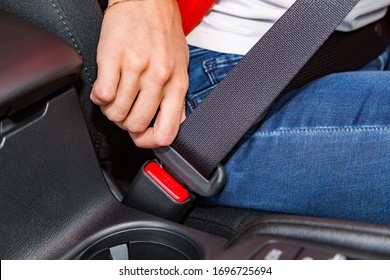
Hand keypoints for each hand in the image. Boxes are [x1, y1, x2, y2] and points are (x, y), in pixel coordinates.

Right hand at [90, 0, 188, 147]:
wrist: (146, 0)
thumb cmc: (163, 31)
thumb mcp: (181, 65)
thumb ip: (177, 96)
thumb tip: (176, 120)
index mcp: (177, 83)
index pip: (167, 130)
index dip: (149, 142)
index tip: (140, 138)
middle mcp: (159, 78)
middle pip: (135, 124)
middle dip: (125, 123)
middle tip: (123, 112)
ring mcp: (136, 68)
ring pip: (116, 112)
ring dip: (110, 110)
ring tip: (114, 97)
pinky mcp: (114, 58)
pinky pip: (101, 95)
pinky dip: (99, 97)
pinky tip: (104, 87)